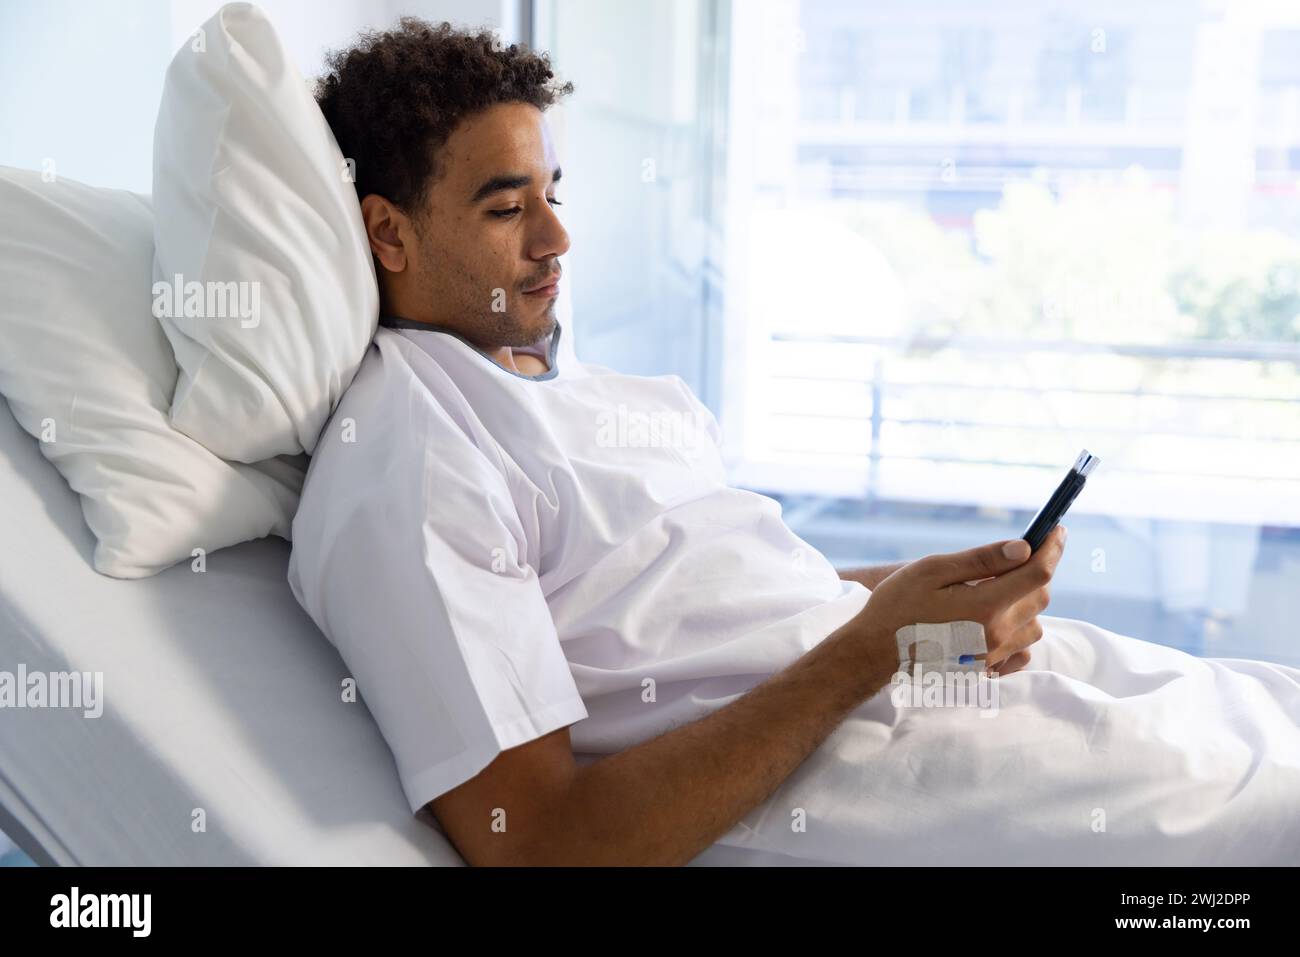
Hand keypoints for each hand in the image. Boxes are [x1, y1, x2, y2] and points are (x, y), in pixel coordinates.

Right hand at [852, 525, 1066, 677]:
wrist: (873, 654)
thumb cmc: (897, 606)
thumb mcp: (932, 571)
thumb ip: (981, 559)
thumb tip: (1023, 547)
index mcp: (985, 605)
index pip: (1038, 571)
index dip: (1052, 547)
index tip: (1056, 529)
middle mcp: (997, 634)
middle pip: (1040, 596)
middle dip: (1035, 572)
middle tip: (1016, 559)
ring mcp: (994, 657)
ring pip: (1034, 625)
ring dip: (1025, 604)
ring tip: (995, 594)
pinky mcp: (987, 672)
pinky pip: (1022, 652)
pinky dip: (1018, 634)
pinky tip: (993, 625)